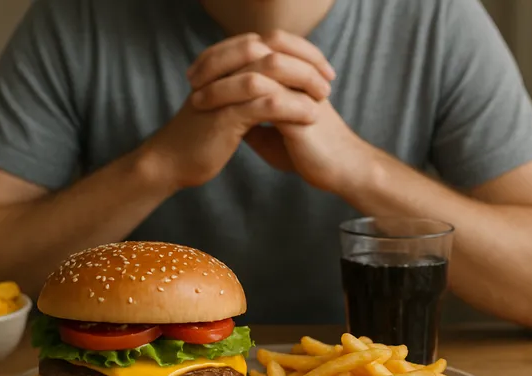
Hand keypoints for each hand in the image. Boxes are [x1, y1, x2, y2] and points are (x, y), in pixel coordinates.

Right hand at [146, 47, 323, 188]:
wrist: (171, 162)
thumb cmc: (201, 138)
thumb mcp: (227, 107)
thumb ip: (246, 93)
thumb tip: (277, 88)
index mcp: (224, 65)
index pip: (269, 42)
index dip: (300, 51)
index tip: (324, 69)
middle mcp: (222, 70)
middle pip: (272, 48)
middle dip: (306, 61)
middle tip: (328, 80)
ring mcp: (222, 90)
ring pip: (270, 71)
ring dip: (303, 82)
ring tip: (323, 98)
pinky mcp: (224, 115)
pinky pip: (264, 104)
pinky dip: (292, 108)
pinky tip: (311, 116)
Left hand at [188, 30, 375, 194]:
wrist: (340, 170)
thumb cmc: (310, 153)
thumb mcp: (275, 135)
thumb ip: (254, 120)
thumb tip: (228, 116)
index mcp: (293, 76)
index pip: (254, 49)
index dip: (223, 56)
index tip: (196, 72)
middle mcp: (297, 75)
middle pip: (254, 47)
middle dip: (218, 58)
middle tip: (191, 76)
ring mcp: (300, 90)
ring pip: (257, 69)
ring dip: (222, 81)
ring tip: (197, 97)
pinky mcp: (300, 110)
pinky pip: (264, 96)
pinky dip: (236, 100)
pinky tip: (216, 112)